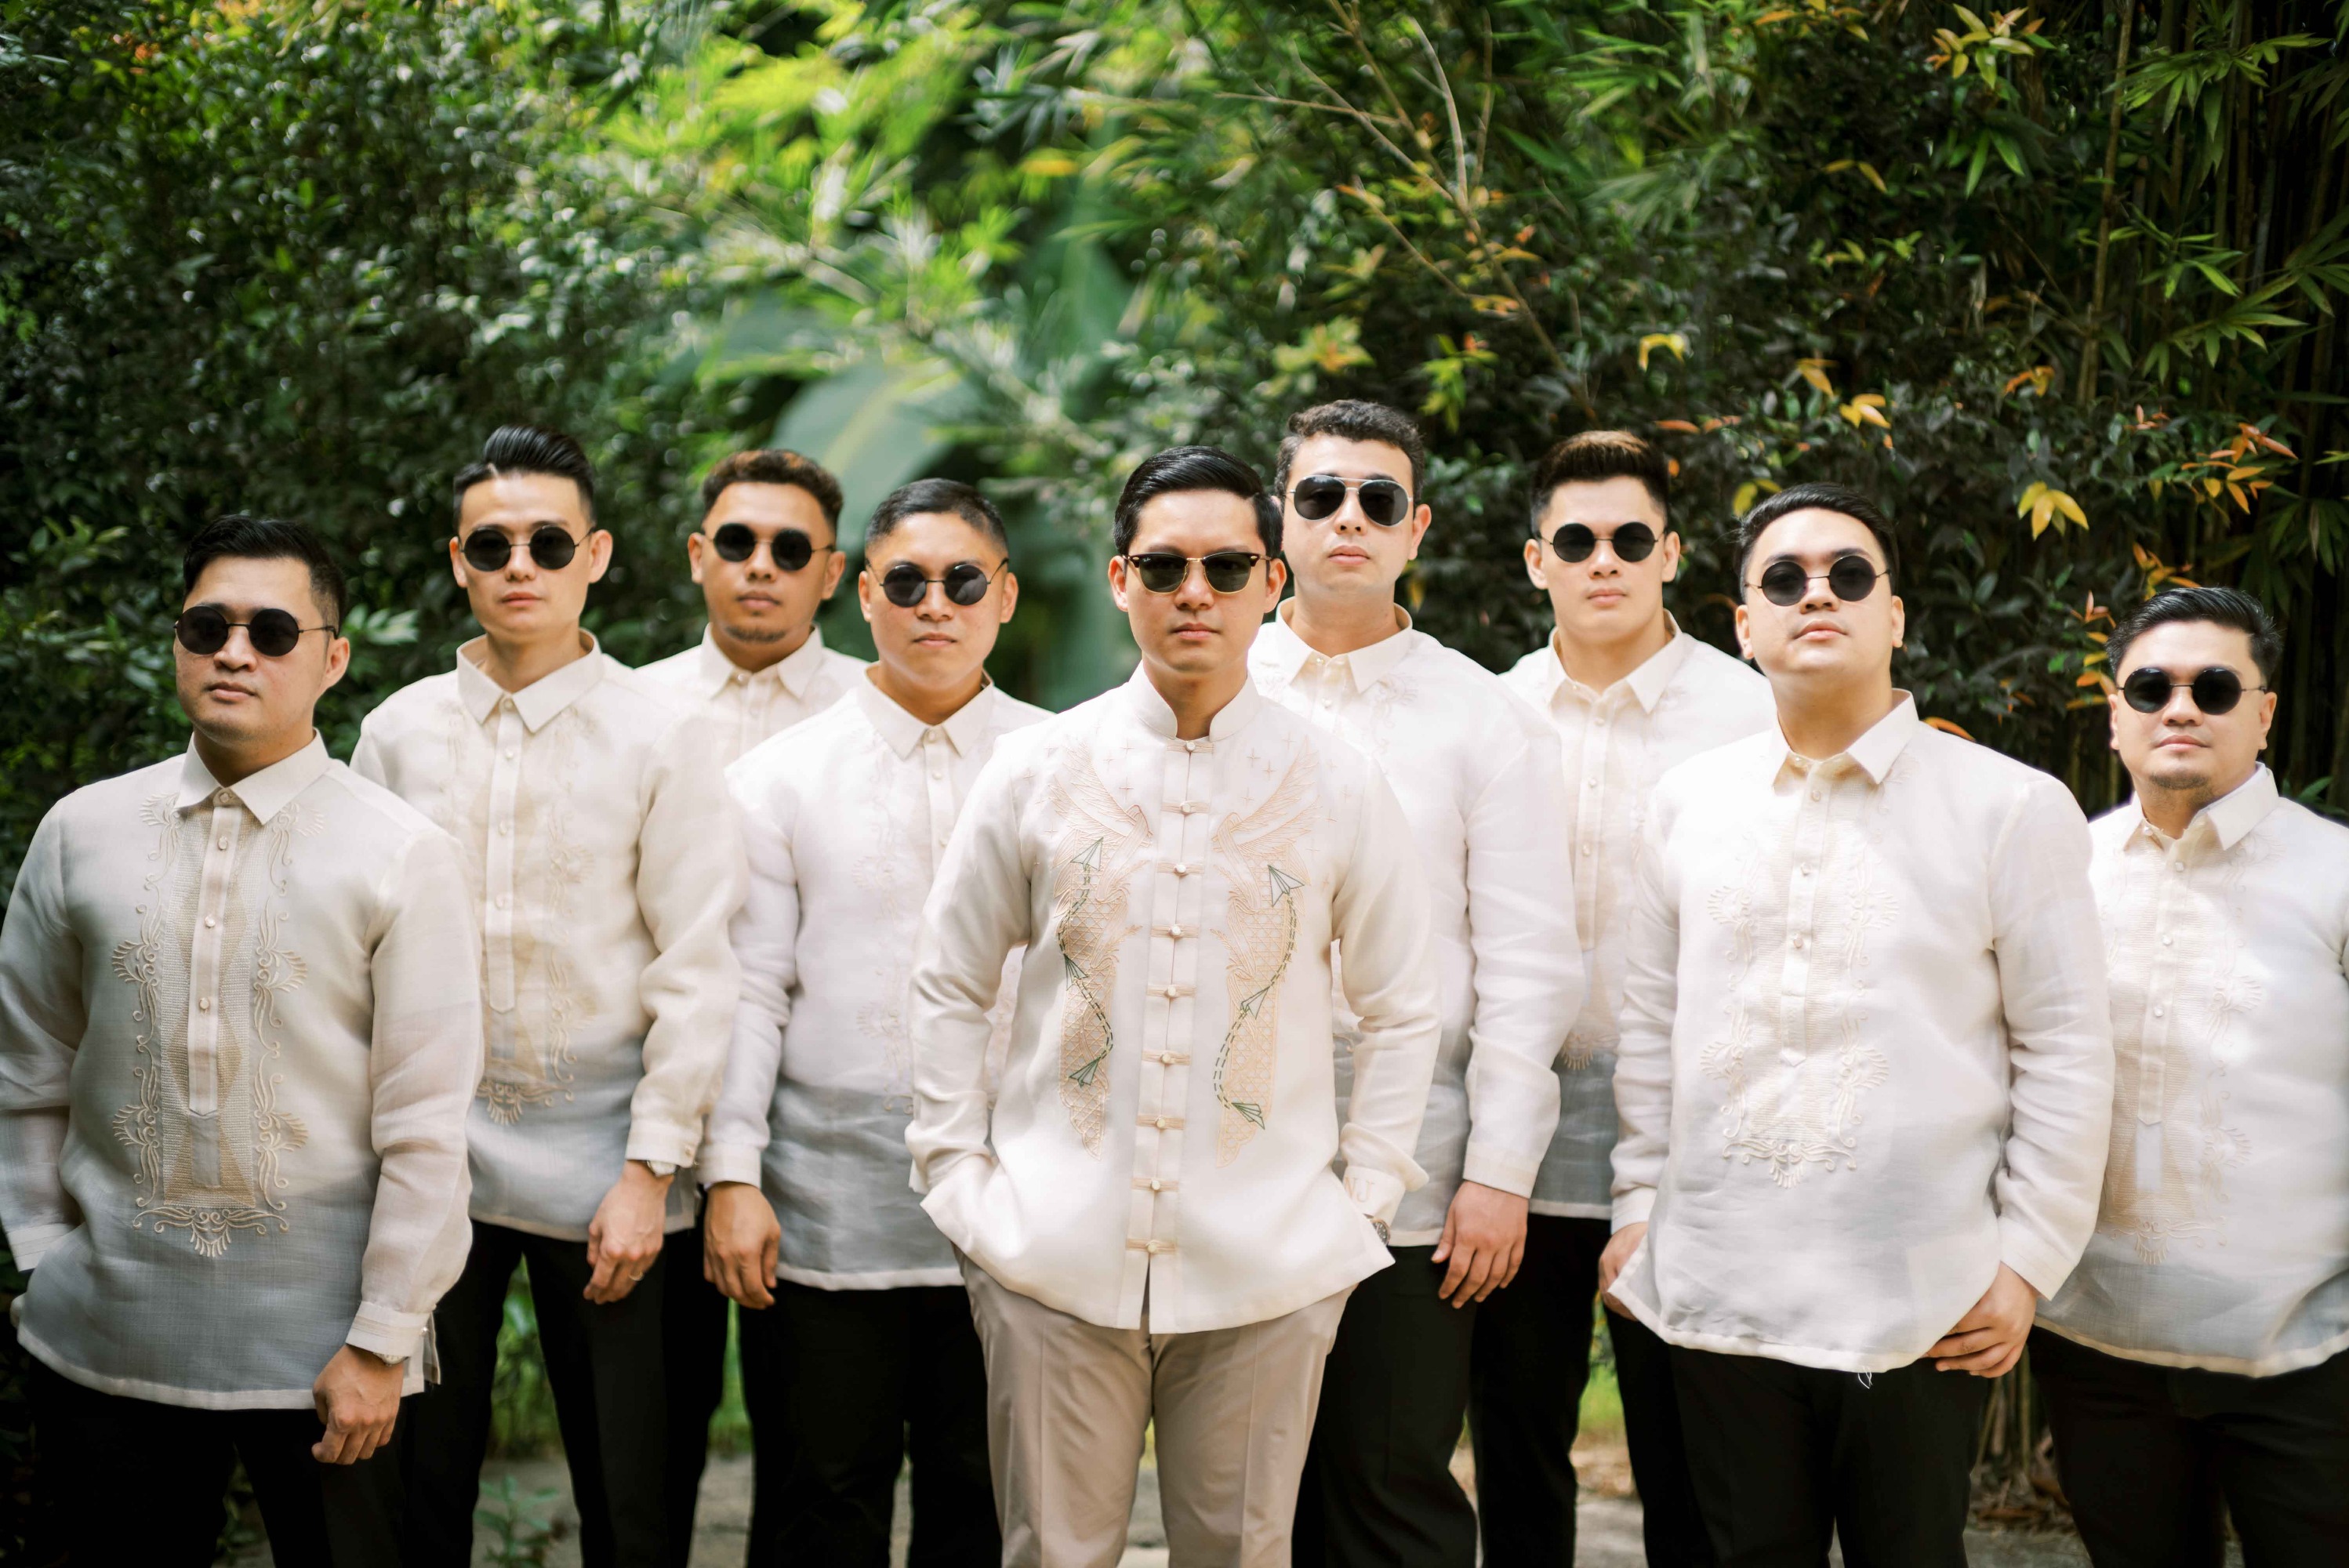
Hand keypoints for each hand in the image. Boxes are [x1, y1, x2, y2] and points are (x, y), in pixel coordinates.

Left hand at [311, 1345, 402, 1463]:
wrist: (376, 1350)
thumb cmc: (345, 1366)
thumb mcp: (321, 1388)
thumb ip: (322, 1413)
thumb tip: (329, 1426)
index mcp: (342, 1420)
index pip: (330, 1453)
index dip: (320, 1454)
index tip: (317, 1448)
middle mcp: (363, 1425)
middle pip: (348, 1457)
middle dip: (335, 1455)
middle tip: (331, 1445)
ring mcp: (380, 1421)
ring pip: (367, 1452)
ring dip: (354, 1450)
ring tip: (349, 1440)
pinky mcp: (392, 1415)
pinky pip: (383, 1439)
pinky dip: (372, 1442)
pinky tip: (365, 1434)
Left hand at [585, 1160, 671, 1303]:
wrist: (644, 1187)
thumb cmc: (617, 1201)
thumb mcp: (596, 1224)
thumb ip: (594, 1249)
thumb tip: (594, 1265)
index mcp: (611, 1250)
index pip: (600, 1280)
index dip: (593, 1290)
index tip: (589, 1294)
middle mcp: (629, 1256)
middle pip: (616, 1286)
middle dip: (606, 1295)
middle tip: (599, 1299)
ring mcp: (645, 1253)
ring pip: (632, 1281)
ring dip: (621, 1291)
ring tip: (614, 1295)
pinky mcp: (656, 1248)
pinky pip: (644, 1270)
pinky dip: (635, 1278)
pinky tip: (629, 1279)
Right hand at [703, 1181, 780, 1308]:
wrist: (731, 1189)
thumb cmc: (755, 1208)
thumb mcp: (772, 1233)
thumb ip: (770, 1262)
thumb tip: (769, 1284)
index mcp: (747, 1254)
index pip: (753, 1288)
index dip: (762, 1299)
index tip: (769, 1302)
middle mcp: (728, 1258)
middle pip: (736, 1292)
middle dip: (750, 1302)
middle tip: (760, 1302)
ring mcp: (714, 1255)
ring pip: (722, 1287)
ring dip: (735, 1295)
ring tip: (747, 1294)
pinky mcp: (705, 1250)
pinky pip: (709, 1276)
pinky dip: (720, 1284)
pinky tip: (730, 1281)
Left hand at [1431, 1181, 1528, 1306]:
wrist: (1500, 1177)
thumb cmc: (1473, 1193)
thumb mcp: (1453, 1214)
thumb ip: (1447, 1240)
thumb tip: (1437, 1261)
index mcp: (1469, 1237)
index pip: (1457, 1270)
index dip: (1450, 1286)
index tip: (1444, 1295)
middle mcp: (1488, 1244)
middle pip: (1477, 1278)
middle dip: (1465, 1293)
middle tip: (1458, 1302)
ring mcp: (1506, 1243)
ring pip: (1497, 1275)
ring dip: (1486, 1290)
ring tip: (1477, 1297)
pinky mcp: (1519, 1239)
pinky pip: (1514, 1264)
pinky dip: (1508, 1278)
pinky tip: (1501, 1285)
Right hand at [1597, 1222, 1646, 1317]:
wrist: (1630, 1220)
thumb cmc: (1643, 1233)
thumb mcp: (1650, 1245)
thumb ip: (1653, 1261)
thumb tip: (1662, 1283)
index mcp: (1620, 1257)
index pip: (1622, 1288)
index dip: (1632, 1302)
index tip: (1645, 1311)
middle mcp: (1607, 1262)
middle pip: (1612, 1295)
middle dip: (1627, 1308)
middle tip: (1642, 1316)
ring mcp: (1602, 1266)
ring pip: (1607, 1295)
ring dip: (1620, 1307)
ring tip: (1635, 1314)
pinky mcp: (1602, 1268)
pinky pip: (1604, 1291)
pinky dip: (1614, 1301)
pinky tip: (1626, 1306)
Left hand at [1929, 1263, 2035, 1376]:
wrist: (2027, 1274)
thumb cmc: (1997, 1271)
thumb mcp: (1977, 1278)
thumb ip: (1958, 1295)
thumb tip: (1931, 1308)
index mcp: (1991, 1311)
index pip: (1957, 1327)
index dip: (1937, 1332)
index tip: (1921, 1334)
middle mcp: (2004, 1328)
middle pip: (1968, 1346)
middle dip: (1942, 1352)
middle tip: (1923, 1353)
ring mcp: (2014, 1338)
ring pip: (1986, 1361)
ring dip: (1961, 1366)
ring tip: (1941, 1366)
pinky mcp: (2021, 1342)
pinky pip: (2006, 1364)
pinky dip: (1989, 1371)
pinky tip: (1972, 1372)